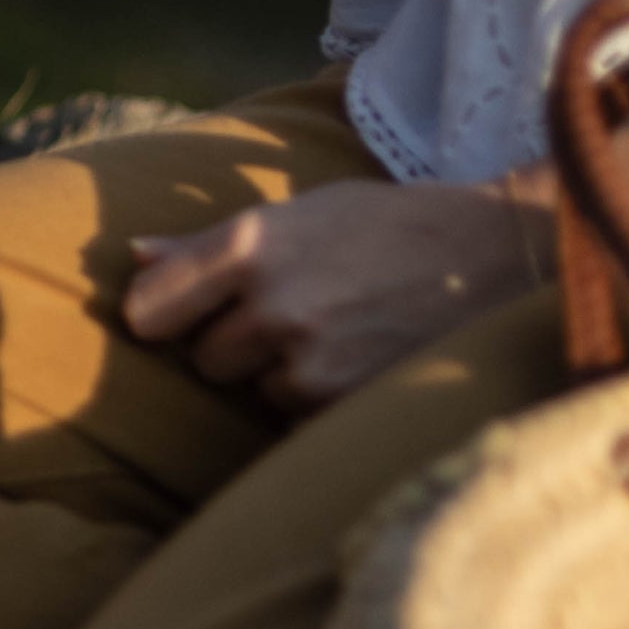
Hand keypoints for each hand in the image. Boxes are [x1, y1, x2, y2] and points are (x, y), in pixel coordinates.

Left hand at [122, 179, 552, 415]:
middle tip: (293, 311)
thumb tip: (133, 258)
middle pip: (202, 357)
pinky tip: (360, 359)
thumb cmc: (387, 226)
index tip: (176, 315)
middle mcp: (273, 304)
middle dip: (234, 342)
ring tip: (339, 330)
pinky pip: (296, 415)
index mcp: (252, 244)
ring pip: (253, 389)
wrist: (495, 256)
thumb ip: (210, 244)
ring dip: (279, 372)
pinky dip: (317, 398)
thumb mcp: (302, 212)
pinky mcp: (343, 404)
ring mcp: (309, 360)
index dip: (160, 315)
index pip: (150, 308)